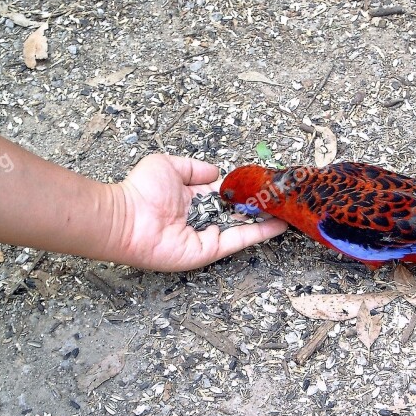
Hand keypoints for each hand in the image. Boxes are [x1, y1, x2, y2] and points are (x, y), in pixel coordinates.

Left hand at [111, 154, 287, 270]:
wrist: (127, 219)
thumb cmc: (141, 191)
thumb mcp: (168, 165)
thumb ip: (194, 168)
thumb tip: (217, 172)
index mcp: (192, 198)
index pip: (224, 192)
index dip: (243, 187)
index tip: (263, 181)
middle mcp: (201, 217)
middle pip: (237, 210)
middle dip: (259, 203)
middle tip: (283, 196)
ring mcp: (207, 235)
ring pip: (242, 225)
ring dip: (265, 218)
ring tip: (289, 208)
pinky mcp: (210, 250)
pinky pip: (238, 240)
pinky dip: (259, 233)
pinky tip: (279, 225)